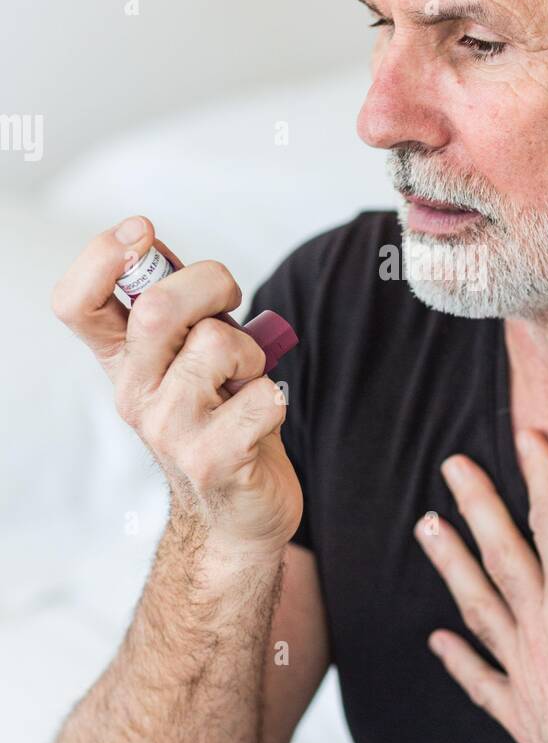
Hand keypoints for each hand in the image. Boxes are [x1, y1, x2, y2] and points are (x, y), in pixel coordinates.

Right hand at [52, 216, 302, 557]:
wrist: (237, 510)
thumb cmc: (221, 417)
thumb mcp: (188, 357)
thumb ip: (178, 309)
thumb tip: (158, 247)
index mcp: (122, 361)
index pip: (76, 303)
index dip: (100, 257)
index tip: (141, 232)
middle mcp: (135, 394)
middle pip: (158, 310)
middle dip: (212, 284)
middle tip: (230, 305)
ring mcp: (170, 431)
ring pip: (218, 344)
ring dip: (251, 352)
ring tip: (246, 379)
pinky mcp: (213, 461)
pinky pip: (263, 397)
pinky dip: (277, 398)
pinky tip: (262, 419)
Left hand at [414, 428, 547, 742]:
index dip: (543, 476)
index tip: (525, 434)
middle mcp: (539, 630)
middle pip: (502, 554)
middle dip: (478, 506)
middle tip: (450, 465)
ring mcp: (524, 672)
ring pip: (479, 604)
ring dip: (452, 564)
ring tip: (424, 528)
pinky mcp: (521, 713)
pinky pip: (481, 679)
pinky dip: (459, 659)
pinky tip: (438, 641)